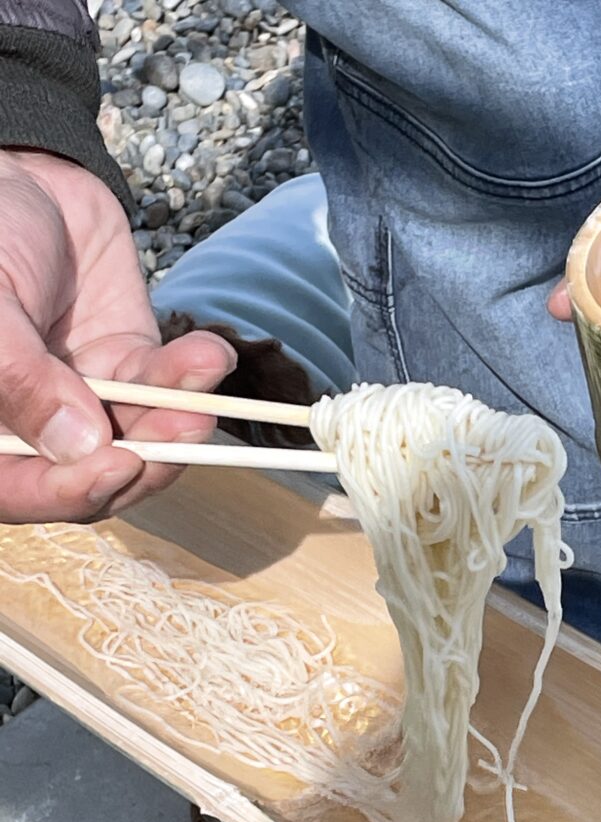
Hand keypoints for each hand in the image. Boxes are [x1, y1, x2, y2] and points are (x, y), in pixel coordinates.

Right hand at [0, 150, 235, 524]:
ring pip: (136, 443)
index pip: (18, 490)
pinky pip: (162, 389)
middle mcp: (30, 426)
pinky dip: (189, 378)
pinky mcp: (127, 368)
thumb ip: (20, 378)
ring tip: (202, 399)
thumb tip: (79, 446)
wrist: (26, 175)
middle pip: (89, 479)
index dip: (67, 493)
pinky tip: (208, 354)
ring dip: (175, 426)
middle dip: (143, 461)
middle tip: (183, 429)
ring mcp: (83, 401)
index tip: (117, 466)